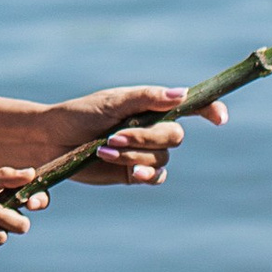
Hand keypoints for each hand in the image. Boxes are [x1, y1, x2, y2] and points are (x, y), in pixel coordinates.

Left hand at [35, 87, 225, 187]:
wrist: (51, 141)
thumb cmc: (79, 114)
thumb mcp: (112, 102)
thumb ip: (146, 98)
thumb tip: (183, 94)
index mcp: (151, 105)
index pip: (189, 106)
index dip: (209, 109)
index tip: (220, 119)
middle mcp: (152, 127)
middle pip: (174, 135)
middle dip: (147, 138)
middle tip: (114, 137)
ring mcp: (145, 151)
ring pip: (162, 158)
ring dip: (136, 155)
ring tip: (104, 150)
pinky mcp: (134, 172)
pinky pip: (156, 177)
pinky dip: (148, 175)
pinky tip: (135, 174)